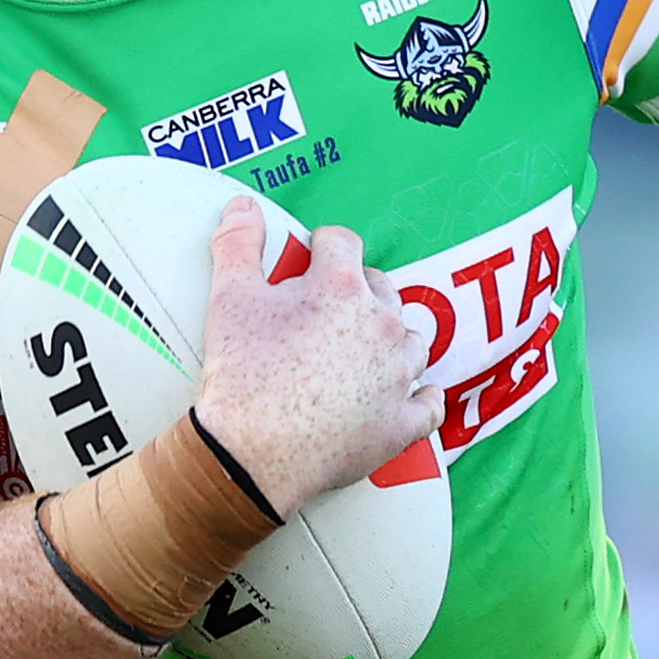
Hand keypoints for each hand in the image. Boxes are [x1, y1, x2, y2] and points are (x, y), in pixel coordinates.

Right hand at [194, 197, 445, 518]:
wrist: (253, 453)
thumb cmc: (241, 374)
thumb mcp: (229, 298)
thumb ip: (238, 243)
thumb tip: (244, 204)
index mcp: (340, 288)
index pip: (343, 242)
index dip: (322, 246)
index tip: (309, 259)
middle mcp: (381, 324)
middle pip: (382, 288)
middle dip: (358, 291)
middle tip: (325, 309)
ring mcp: (397, 375)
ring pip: (412, 341)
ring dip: (391, 340)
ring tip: (363, 351)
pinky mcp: (402, 423)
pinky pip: (429, 404)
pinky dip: (422, 397)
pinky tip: (415, 395)